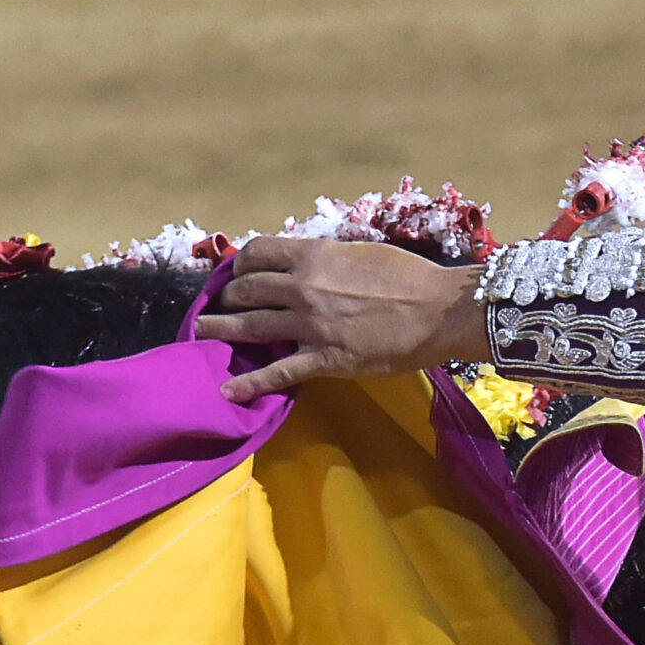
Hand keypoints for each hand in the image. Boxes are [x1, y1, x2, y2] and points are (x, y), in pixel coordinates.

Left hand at [195, 236, 488, 403]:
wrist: (441, 309)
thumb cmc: (409, 278)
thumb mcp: (361, 253)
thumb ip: (327, 258)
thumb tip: (305, 260)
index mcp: (315, 256)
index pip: (258, 252)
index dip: (240, 263)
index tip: (235, 273)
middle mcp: (303, 287)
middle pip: (244, 290)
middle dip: (227, 298)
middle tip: (220, 306)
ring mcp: (309, 324)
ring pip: (248, 327)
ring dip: (219, 330)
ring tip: (203, 333)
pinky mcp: (322, 358)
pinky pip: (275, 373)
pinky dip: (247, 384)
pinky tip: (227, 391)